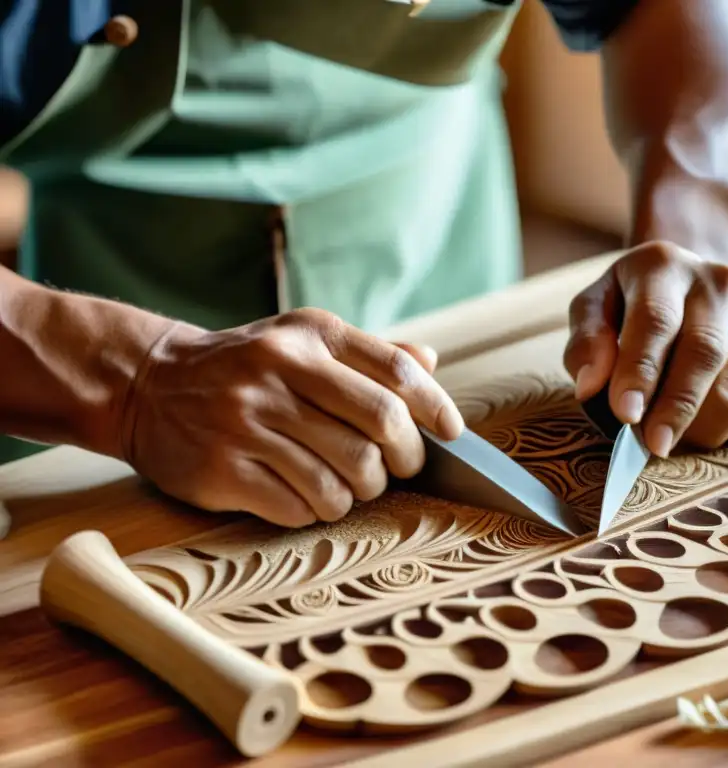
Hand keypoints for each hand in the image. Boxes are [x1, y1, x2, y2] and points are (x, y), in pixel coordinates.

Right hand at [121, 308, 463, 526]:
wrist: (147, 384)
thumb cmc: (245, 366)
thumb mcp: (300, 341)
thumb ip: (366, 354)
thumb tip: (431, 363)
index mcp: (309, 335)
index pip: (397, 371)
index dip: (435, 407)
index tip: (451, 433)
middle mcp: (279, 371)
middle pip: (382, 426)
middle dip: (405, 459)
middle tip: (397, 469)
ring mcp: (248, 421)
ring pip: (344, 477)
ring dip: (360, 492)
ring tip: (347, 485)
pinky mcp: (222, 469)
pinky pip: (300, 507)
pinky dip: (316, 511)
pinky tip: (305, 497)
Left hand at [564, 241, 727, 455]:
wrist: (690, 279)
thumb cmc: (634, 304)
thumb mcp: (596, 307)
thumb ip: (586, 342)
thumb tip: (590, 386)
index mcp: (664, 266)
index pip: (656, 321)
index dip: (640, 372)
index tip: (626, 415)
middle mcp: (720, 280)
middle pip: (704, 354)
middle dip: (676, 408)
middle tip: (654, 447)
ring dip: (707, 426)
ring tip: (676, 438)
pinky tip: (720, 426)